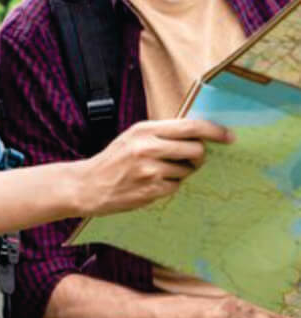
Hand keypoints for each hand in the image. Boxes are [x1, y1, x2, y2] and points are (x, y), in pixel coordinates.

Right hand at [84, 118, 234, 215]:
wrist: (88, 185)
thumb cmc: (113, 160)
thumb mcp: (133, 137)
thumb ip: (161, 134)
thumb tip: (198, 134)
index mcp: (145, 130)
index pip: (190, 127)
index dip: (214, 131)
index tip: (229, 136)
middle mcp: (148, 148)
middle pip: (196, 150)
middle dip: (198, 157)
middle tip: (188, 160)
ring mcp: (150, 170)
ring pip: (187, 170)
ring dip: (180, 173)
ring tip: (159, 172)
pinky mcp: (151, 190)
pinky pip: (176, 187)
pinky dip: (169, 186)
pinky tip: (151, 183)